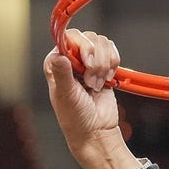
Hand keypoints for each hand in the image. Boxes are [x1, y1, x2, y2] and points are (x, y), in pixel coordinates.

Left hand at [43, 29, 140, 168]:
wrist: (96, 130)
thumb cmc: (75, 117)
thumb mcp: (66, 96)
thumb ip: (63, 75)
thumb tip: (58, 56)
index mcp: (55, 64)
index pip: (67, 38)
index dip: (80, 46)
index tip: (85, 62)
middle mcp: (70, 59)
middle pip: (88, 38)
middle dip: (95, 59)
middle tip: (90, 80)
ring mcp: (88, 61)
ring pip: (102, 43)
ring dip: (104, 65)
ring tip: (95, 84)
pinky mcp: (103, 65)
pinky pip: (112, 51)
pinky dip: (113, 64)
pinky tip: (106, 80)